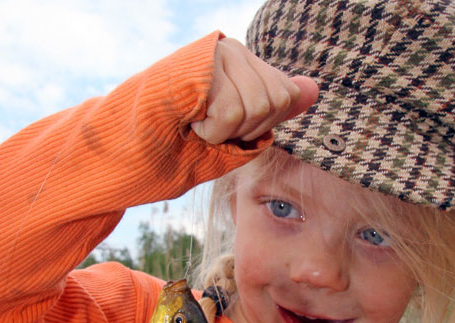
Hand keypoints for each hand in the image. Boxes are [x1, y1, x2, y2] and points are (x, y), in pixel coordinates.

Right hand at [191, 38, 318, 144]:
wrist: (139, 140)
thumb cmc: (186, 134)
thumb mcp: (239, 124)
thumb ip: (274, 106)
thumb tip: (315, 89)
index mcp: (247, 62)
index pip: (286, 97)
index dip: (261, 124)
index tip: (231, 125)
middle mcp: (235, 50)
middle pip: (273, 103)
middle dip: (245, 129)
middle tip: (213, 126)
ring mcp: (218, 53)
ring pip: (255, 107)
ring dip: (225, 131)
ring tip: (201, 123)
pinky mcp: (202, 65)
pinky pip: (231, 113)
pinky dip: (212, 131)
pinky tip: (192, 121)